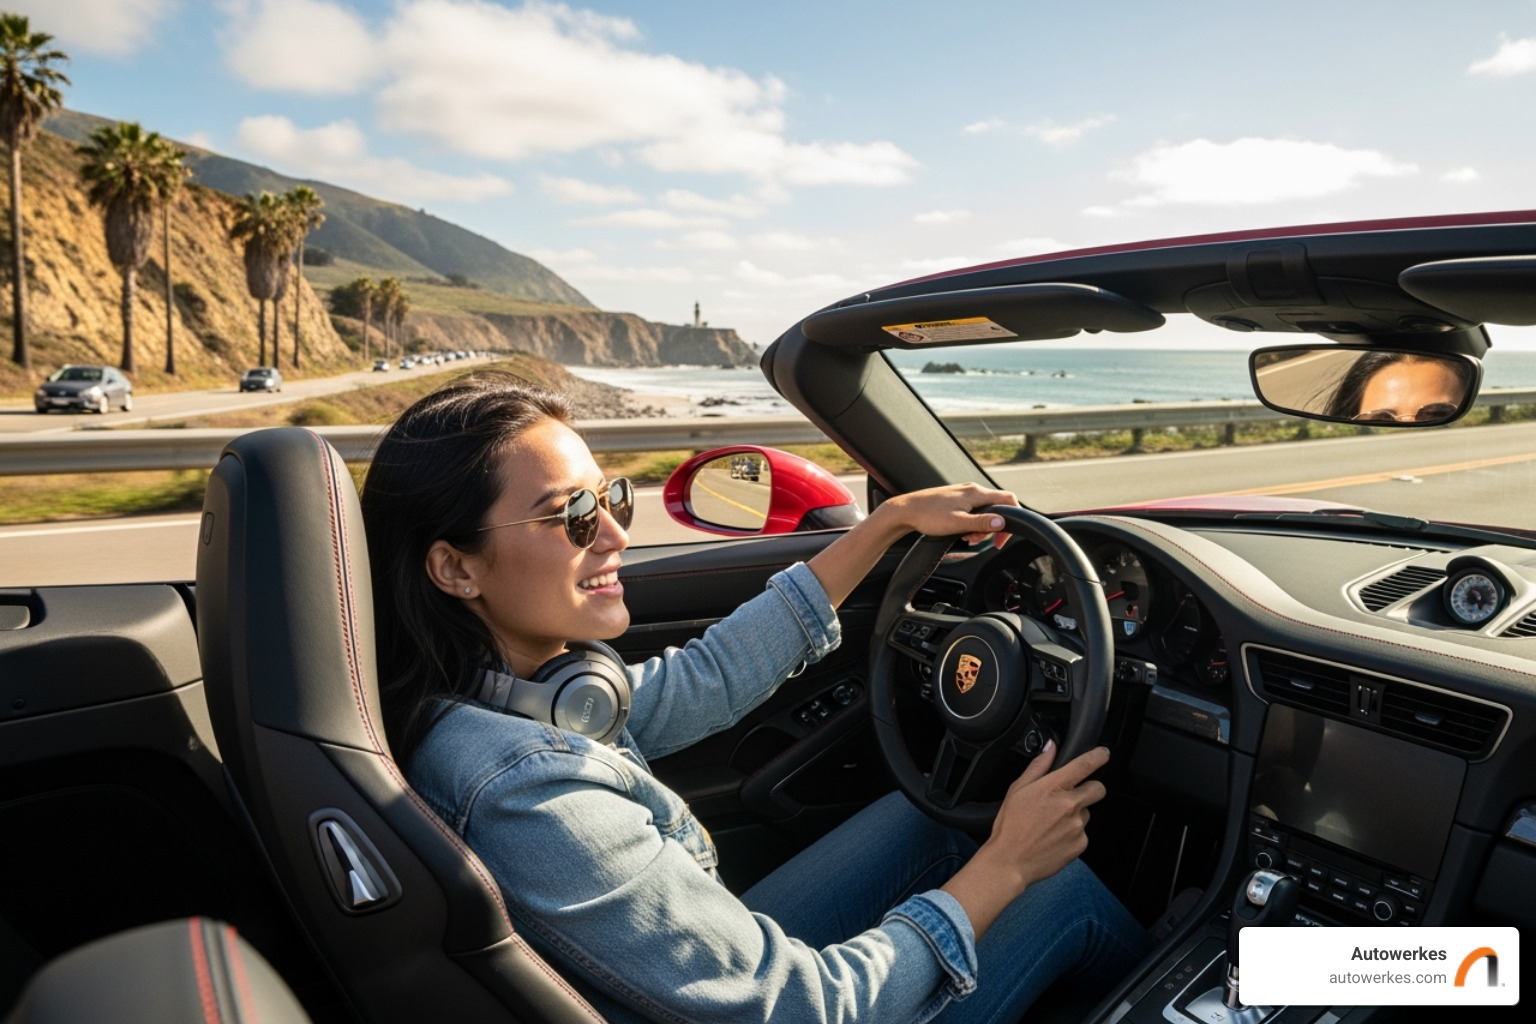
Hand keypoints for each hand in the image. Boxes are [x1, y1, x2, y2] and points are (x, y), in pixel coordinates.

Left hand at [882, 482, 1018, 547]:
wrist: (905, 510)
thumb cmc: (928, 516)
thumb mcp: (958, 523)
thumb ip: (982, 523)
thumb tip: (1002, 522)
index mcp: (976, 493)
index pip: (1008, 500)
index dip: (1012, 520)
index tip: (1001, 539)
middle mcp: (972, 490)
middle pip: (996, 509)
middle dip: (990, 528)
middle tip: (976, 540)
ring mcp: (963, 494)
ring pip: (983, 511)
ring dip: (979, 528)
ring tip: (966, 537)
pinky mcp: (955, 499)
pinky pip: (972, 511)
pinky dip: (971, 523)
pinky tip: (960, 532)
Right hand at [938, 741, 1108, 940]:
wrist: (1010, 861)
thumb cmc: (1010, 826)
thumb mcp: (1017, 790)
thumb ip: (1038, 766)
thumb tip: (1050, 747)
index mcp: (1053, 788)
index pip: (1085, 765)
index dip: (1098, 756)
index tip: (1103, 753)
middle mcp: (1070, 805)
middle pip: (1097, 788)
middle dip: (1089, 788)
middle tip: (1071, 796)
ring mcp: (1077, 826)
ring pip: (1087, 812)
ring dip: (1076, 814)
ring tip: (1052, 823)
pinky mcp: (1080, 844)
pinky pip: (1083, 832)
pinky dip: (1072, 833)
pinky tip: (1054, 837)